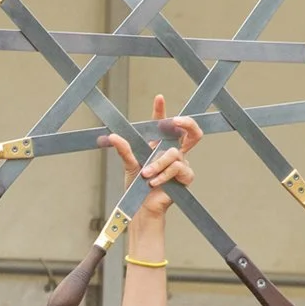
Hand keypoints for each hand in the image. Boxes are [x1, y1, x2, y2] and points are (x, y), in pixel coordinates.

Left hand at [98, 94, 199, 217]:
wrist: (141, 207)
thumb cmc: (137, 186)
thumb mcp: (128, 164)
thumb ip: (124, 149)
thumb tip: (113, 136)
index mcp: (160, 146)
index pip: (164, 125)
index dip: (162, 111)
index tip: (159, 98)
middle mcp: (173, 152)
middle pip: (191, 132)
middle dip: (187, 122)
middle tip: (175, 120)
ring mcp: (181, 164)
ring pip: (175, 154)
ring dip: (158, 164)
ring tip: (146, 175)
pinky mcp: (186, 177)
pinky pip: (178, 168)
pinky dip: (164, 175)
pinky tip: (154, 181)